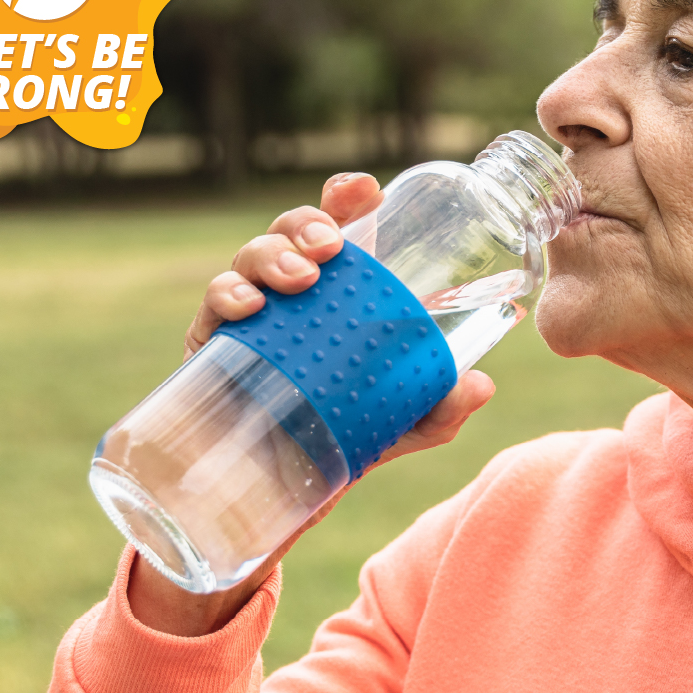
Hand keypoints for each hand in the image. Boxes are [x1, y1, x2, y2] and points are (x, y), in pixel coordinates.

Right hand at [128, 172, 496, 635]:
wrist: (282, 502)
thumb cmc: (345, 438)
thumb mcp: (401, 425)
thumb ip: (440, 407)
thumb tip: (481, 385)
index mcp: (337, 292)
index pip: (340, 226)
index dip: (347, 197)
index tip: (365, 191)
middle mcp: (290, 293)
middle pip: (291, 232)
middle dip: (306, 223)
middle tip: (331, 248)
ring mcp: (249, 317)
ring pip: (249, 259)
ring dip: (272, 256)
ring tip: (300, 279)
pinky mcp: (211, 349)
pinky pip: (210, 310)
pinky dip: (226, 297)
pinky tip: (246, 307)